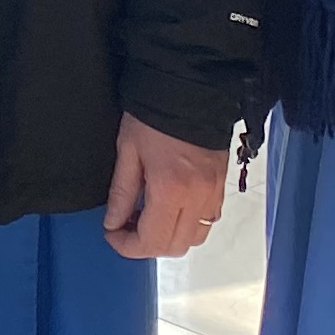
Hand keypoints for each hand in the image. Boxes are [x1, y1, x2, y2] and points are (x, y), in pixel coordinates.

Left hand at [105, 115, 227, 257]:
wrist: (190, 88)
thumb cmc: (154, 114)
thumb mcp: (127, 150)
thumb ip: (121, 193)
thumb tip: (113, 223)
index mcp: (170, 189)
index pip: (151, 241)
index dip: (127, 246)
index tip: (112, 234)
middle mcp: (198, 197)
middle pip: (174, 247)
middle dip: (146, 245)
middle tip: (126, 225)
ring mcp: (214, 193)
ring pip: (194, 239)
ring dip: (169, 237)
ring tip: (147, 216)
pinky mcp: (222, 186)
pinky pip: (208, 221)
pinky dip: (188, 225)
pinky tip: (170, 207)